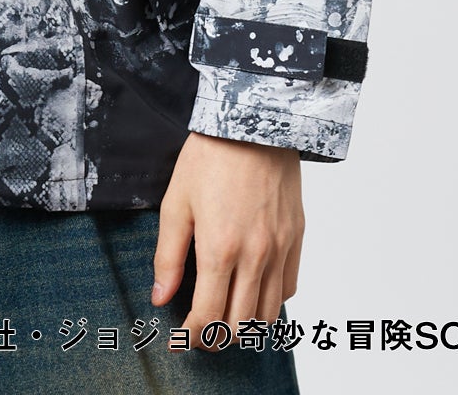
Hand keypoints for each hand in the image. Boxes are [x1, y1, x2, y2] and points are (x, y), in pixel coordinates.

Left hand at [152, 133, 303, 349]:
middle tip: (200, 331)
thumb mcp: (176, 202)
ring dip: (244, 325)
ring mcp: (280, 248)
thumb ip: (168, 255)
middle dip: (216, 338)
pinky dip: (270, 301)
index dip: (193, 336)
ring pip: (268, 314)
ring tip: (224, 315)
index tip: (182, 338)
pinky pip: (289, 288)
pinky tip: (252, 289)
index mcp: (220, 248)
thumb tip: (160, 297)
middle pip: (240, 326)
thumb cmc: (210, 155)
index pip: (209, 317)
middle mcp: (256, 256)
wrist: (253, 119)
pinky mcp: (297, 237)